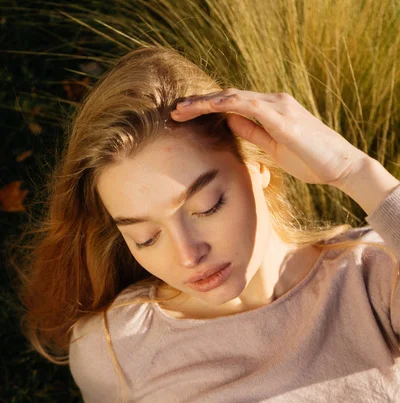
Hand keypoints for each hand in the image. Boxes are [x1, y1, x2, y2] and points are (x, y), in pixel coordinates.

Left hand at [170, 88, 366, 188]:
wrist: (342, 166)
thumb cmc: (311, 161)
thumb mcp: (274, 149)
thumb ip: (252, 133)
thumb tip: (229, 122)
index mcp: (271, 110)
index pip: (232, 104)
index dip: (207, 108)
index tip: (184, 116)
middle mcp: (273, 102)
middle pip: (228, 96)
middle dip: (199, 103)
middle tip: (174, 111)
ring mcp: (279, 106)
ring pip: (234, 97)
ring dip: (205, 102)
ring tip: (181, 110)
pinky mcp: (283, 117)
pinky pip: (249, 105)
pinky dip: (226, 104)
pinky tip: (207, 108)